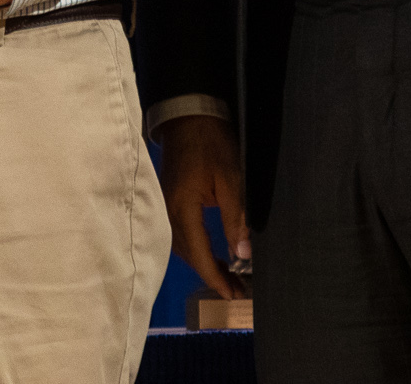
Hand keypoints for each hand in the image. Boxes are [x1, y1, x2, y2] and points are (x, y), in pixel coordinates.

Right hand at [155, 115, 249, 298]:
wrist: (188, 116)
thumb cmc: (212, 144)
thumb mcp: (231, 179)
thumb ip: (236, 218)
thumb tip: (243, 255)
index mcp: (183, 208)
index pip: (198, 254)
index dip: (215, 277)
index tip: (233, 294)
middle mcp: (169, 212)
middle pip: (188, 254)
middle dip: (211, 274)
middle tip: (237, 290)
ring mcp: (166, 205)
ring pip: (183, 245)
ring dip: (203, 263)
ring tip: (228, 276)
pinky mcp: (169, 200)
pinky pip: (181, 233)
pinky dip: (196, 248)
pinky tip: (211, 252)